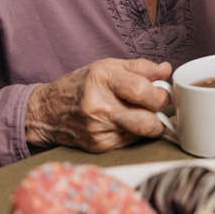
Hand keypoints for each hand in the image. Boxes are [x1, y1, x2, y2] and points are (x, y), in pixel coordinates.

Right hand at [24, 58, 171, 151]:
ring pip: (141, 133)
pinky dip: (133, 132)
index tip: (162, 93)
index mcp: (102, 80)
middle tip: (156, 106)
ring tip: (137, 112)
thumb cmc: (82, 85)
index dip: (160, 94)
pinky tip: (122, 122)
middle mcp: (99, 107)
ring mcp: (98, 130)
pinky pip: (130, 141)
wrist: (48, 111)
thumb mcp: (108, 67)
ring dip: (147, 124)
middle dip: (159, 114)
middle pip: (146, 121)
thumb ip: (141, 67)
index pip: (142, 91)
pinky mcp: (99, 146)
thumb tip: (166, 70)